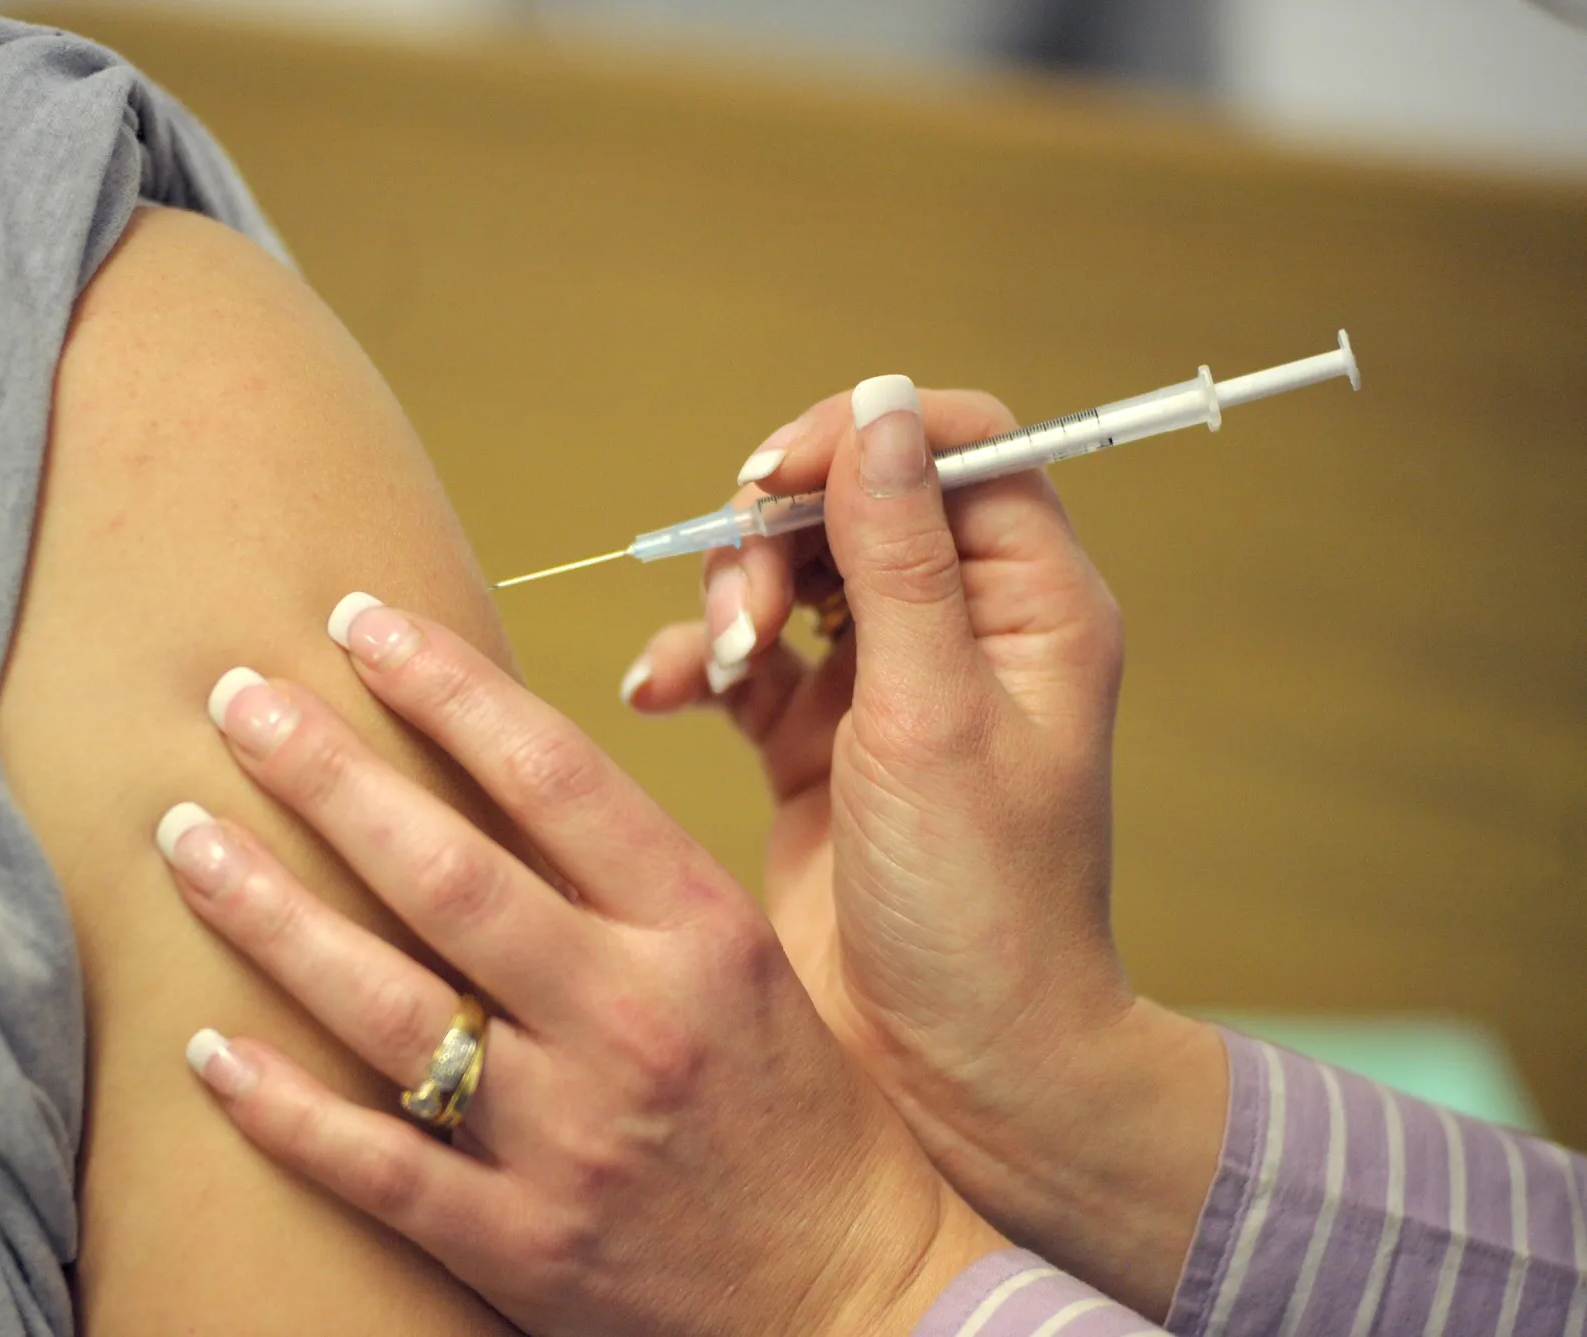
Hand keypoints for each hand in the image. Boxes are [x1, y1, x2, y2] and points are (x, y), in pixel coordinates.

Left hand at [154, 597, 1005, 1336]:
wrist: (851, 1301)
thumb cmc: (798, 1112)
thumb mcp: (743, 961)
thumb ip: (627, 877)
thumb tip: (479, 773)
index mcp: (700, 932)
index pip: (554, 774)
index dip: (444, 684)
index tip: (358, 619)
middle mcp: (632, 1020)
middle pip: (445, 871)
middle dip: (324, 771)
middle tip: (236, 697)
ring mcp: (569, 1139)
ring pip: (385, 1002)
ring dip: (268, 912)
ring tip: (184, 836)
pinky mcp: (519, 1243)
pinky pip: (373, 1162)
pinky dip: (280, 1103)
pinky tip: (204, 1046)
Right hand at [624, 380, 1226, 1316]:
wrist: (951, 1071)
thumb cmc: (977, 907)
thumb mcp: (930, 717)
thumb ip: (899, 558)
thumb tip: (878, 407)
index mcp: (1031, 607)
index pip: (958, 448)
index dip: (860, 438)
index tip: (774, 479)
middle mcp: (964, 631)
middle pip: (854, 502)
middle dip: (775, 537)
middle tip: (746, 612)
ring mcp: (886, 686)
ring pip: (788, 574)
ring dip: (732, 601)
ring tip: (719, 671)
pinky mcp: (816, 742)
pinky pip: (744, 661)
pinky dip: (698, 664)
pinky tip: (662, 695)